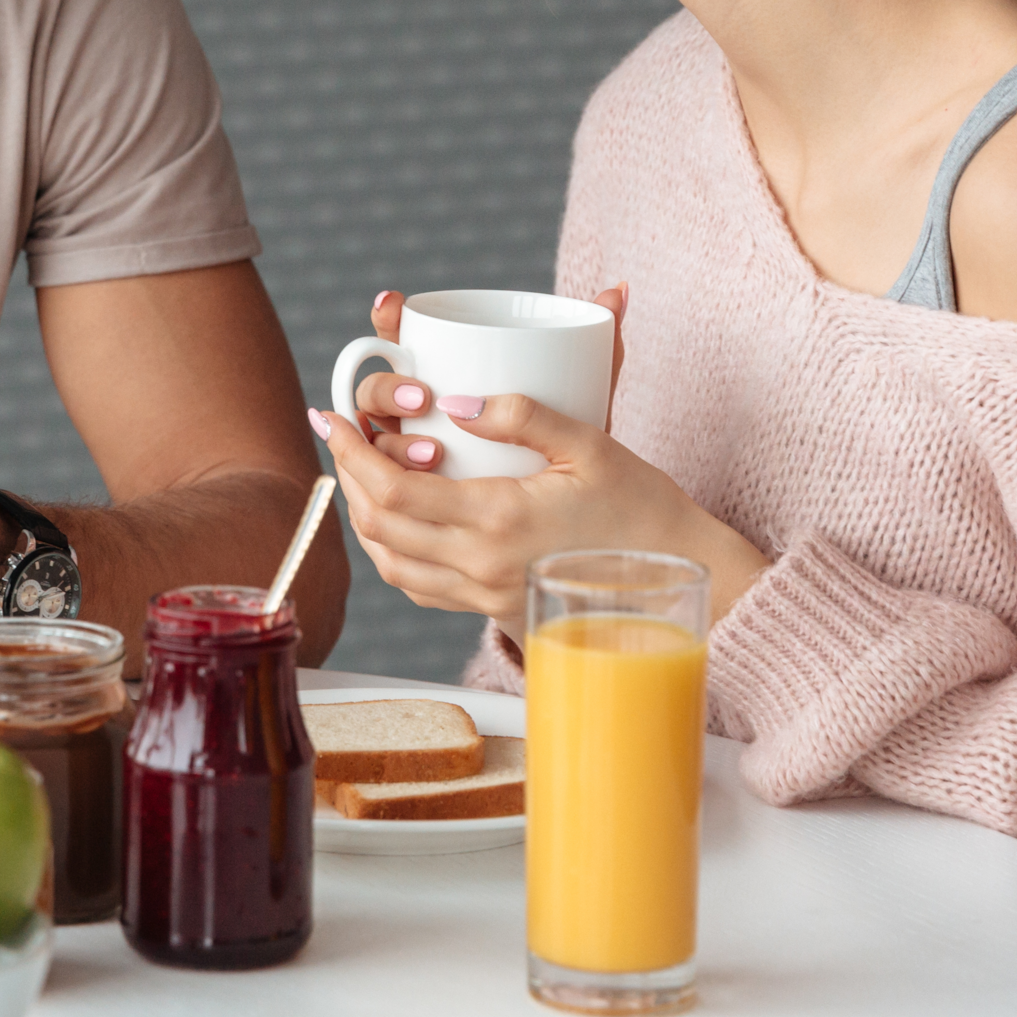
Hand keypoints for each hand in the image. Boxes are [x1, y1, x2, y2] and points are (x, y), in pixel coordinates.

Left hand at [321, 287, 767, 641]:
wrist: (685, 579)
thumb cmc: (645, 507)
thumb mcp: (590, 443)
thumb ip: (521, 415)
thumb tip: (453, 403)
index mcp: (499, 519)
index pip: (392, 490)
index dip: (351, 452)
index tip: (331, 416)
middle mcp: (482, 567)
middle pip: (378, 527)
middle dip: (347, 476)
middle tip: (339, 435)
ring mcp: (486, 598)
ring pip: (392, 565)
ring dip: (363, 517)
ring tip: (360, 472)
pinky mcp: (496, 614)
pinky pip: (422, 589)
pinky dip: (394, 553)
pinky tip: (399, 522)